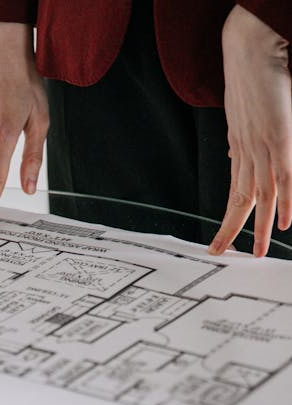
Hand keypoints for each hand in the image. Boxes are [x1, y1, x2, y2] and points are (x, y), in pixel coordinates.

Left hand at [210, 5, 291, 257]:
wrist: (249, 49)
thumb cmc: (250, 78)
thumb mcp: (242, 114)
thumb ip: (241, 139)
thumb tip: (234, 154)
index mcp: (239, 149)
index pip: (233, 193)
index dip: (228, 218)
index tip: (220, 240)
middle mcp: (247, 153)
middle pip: (240, 200)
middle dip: (233, 231)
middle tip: (224, 255)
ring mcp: (262, 147)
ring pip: (261, 196)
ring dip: (261, 227)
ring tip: (259, 252)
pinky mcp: (279, 138)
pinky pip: (283, 177)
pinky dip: (284, 201)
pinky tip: (284, 224)